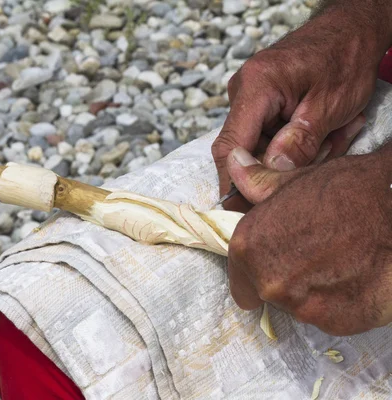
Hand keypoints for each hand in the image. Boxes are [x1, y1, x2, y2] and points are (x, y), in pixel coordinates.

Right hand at [211, 7, 388, 195]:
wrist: (350, 31)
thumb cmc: (344, 57)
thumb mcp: (331, 104)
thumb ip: (299, 141)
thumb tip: (271, 173)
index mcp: (256, 86)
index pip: (230, 146)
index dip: (234, 182)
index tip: (244, 207)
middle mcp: (243, 91)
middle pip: (246, 150)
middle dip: (283, 164)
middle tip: (329, 150)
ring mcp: (248, 98)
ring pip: (262, 147)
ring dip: (298, 152)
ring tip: (336, 133)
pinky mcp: (258, 104)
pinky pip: (269, 136)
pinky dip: (297, 142)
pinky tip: (324, 131)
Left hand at [225, 146, 391, 334]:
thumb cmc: (349, 191)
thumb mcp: (296, 180)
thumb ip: (257, 183)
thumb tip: (234, 163)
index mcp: (249, 247)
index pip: (239, 276)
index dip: (256, 267)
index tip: (276, 257)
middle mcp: (268, 282)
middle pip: (267, 292)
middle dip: (284, 277)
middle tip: (313, 254)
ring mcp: (302, 307)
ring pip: (298, 305)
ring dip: (311, 291)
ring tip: (338, 261)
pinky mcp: (336, 323)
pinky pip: (329, 316)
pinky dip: (339, 303)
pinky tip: (354, 277)